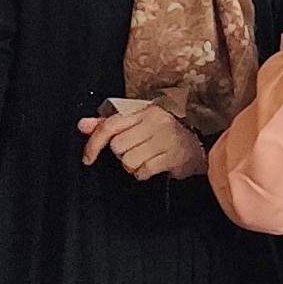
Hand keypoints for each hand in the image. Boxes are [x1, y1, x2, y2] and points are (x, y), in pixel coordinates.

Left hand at [79, 101, 205, 180]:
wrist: (200, 146)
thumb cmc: (164, 134)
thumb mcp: (136, 124)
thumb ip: (108, 125)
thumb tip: (82, 125)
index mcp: (144, 110)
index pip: (110, 125)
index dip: (94, 143)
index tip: (88, 158)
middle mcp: (156, 121)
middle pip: (118, 146)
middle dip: (123, 154)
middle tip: (138, 150)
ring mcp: (166, 138)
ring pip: (129, 160)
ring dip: (133, 165)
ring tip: (147, 158)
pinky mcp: (173, 156)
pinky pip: (143, 171)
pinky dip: (144, 173)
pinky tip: (154, 166)